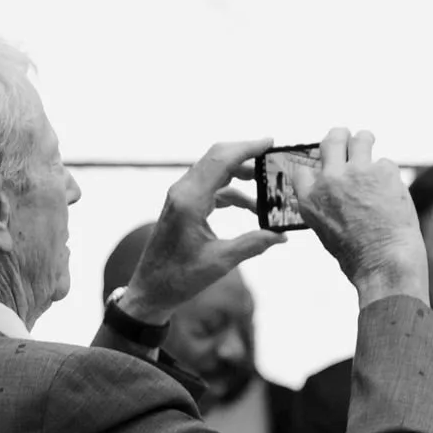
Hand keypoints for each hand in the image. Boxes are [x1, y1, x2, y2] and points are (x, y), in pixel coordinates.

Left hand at [120, 140, 288, 322]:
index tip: (270, 142)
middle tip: (273, 157)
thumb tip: (282, 235)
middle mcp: (183, 192)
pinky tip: (252, 207)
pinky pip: (212, 189)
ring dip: (241, 175)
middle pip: (218, 158)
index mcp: (190, 201)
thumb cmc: (180, 278)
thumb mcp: (221, 262)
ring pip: (215, 172)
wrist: (151, 290)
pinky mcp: (183, 206)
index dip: (247, 148)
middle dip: (246, 155)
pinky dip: (233, 192)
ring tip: (268, 185)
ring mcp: (181, 197)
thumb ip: (253, 244)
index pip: (221, 161)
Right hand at [285, 128, 428, 306]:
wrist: (384, 264)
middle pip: (332, 140)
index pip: (302, 169)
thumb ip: (325, 207)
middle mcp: (330, 179)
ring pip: (361, 139)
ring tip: (370, 141)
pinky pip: (385, 163)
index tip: (324, 165)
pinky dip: (388, 174)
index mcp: (310, 198)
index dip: (315, 166)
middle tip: (347, 136)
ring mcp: (357, 171)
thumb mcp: (327, 233)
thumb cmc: (358, 257)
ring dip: (365, 140)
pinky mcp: (383, 171)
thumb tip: (334, 191)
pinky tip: (391, 190)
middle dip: (340, 136)